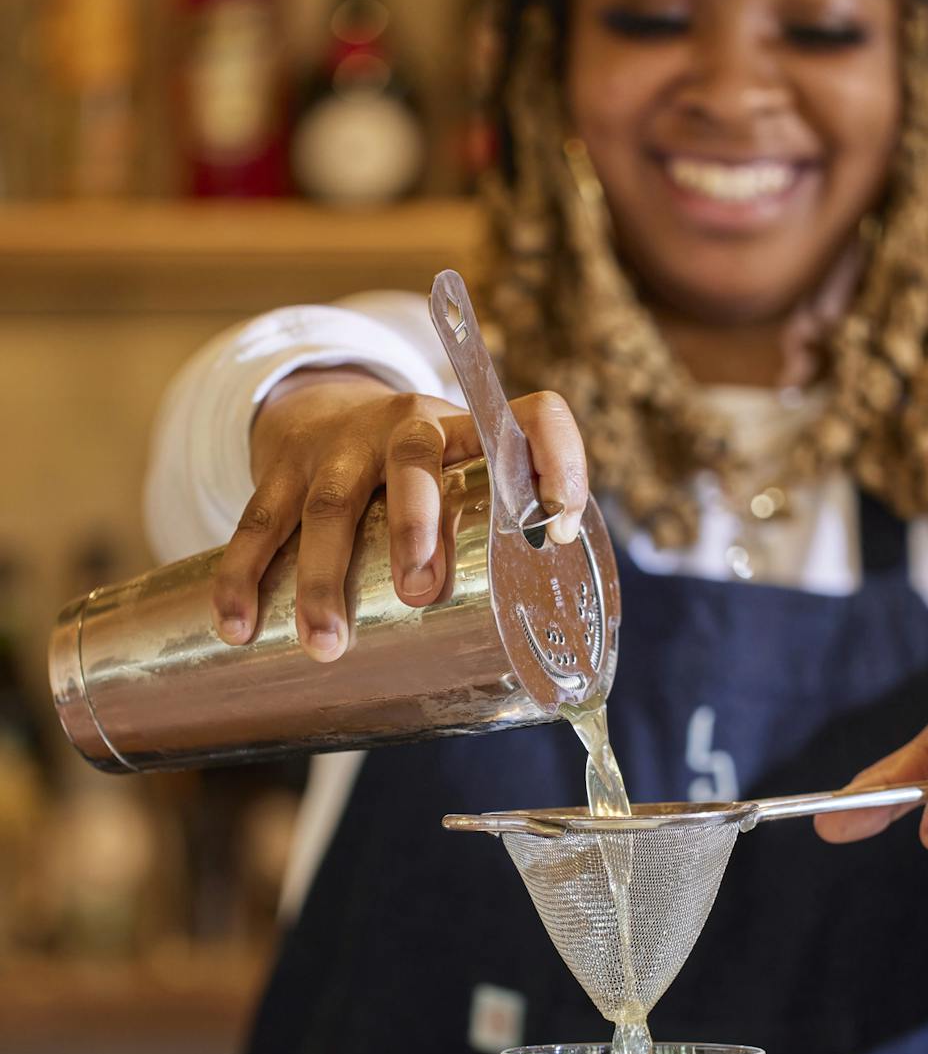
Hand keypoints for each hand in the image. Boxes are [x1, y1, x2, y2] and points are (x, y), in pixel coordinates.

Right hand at [211, 368, 588, 661]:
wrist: (322, 407)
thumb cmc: (419, 474)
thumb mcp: (466, 480)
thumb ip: (499, 543)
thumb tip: (533, 646)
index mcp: (471, 431)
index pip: (534, 417)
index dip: (559, 458)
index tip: (564, 519)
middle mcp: (409, 425)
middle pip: (414, 460)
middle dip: (416, 528)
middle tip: (418, 593)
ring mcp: (340, 446)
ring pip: (330, 504)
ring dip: (323, 578)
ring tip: (325, 644)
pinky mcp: (283, 468)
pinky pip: (258, 521)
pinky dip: (243, 576)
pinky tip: (236, 626)